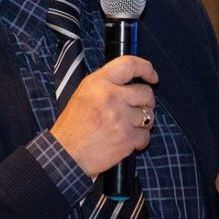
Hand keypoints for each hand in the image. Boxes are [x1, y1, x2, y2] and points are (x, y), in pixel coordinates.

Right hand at [50, 55, 157, 175]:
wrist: (66, 154)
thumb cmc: (73, 125)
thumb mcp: (83, 93)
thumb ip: (106, 84)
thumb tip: (130, 80)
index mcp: (98, 82)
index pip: (129, 64)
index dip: (146, 68)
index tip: (152, 76)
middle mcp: (111, 96)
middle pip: (146, 92)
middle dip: (146, 102)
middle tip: (137, 109)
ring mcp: (120, 117)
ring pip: (149, 115)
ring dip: (143, 122)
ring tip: (128, 127)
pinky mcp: (127, 138)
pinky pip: (146, 135)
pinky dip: (140, 140)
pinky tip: (127, 141)